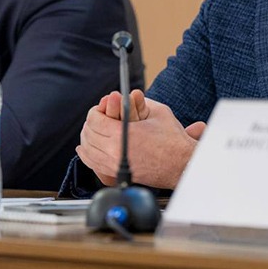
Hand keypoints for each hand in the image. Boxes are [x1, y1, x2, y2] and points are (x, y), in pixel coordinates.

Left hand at [77, 94, 206, 188]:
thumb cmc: (172, 140)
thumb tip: (127, 94)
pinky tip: (85, 149)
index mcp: (122, 135)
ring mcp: (115, 165)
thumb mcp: (157, 113)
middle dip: (90, 124)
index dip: (95, 111)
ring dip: (86, 139)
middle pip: (89, 135)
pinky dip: (87, 155)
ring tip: (89, 131)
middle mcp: (114, 152)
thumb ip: (138, 102)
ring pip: (88, 151)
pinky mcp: (118, 174)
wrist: (181, 165)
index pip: (94, 120)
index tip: (100, 108)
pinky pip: (94, 165)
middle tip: (96, 117)